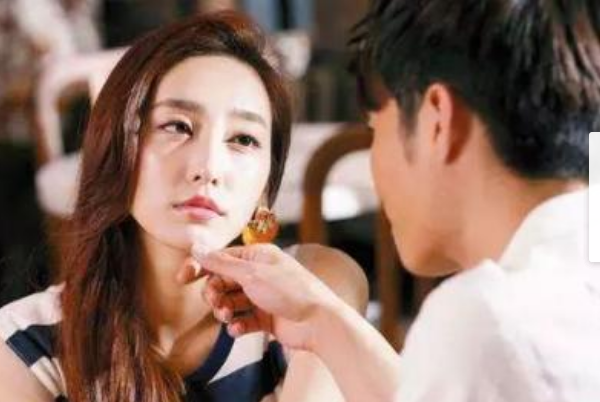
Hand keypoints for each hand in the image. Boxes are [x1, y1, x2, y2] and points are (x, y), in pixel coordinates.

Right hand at [177, 244, 339, 350]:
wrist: (318, 322)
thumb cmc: (290, 291)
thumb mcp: (252, 274)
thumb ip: (221, 263)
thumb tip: (197, 246)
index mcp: (258, 256)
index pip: (221, 258)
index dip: (201, 266)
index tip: (182, 278)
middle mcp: (259, 274)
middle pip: (223, 281)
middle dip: (214, 292)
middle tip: (215, 302)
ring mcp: (262, 297)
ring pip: (231, 302)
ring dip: (224, 310)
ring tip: (226, 316)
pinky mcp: (266, 318)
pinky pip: (242, 320)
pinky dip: (236, 325)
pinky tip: (237, 329)